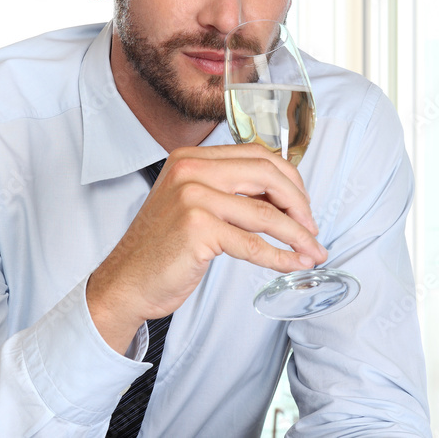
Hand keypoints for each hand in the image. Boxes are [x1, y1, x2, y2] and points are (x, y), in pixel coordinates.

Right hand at [86, 144, 327, 352]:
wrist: (125, 282)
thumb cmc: (162, 248)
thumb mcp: (192, 204)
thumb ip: (229, 191)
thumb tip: (284, 197)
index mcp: (192, 158)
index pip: (256, 155)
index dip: (289, 179)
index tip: (303, 204)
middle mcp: (191, 170)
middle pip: (266, 175)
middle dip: (299, 203)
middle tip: (313, 227)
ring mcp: (193, 198)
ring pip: (265, 212)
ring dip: (297, 234)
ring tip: (313, 250)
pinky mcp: (197, 229)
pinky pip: (252, 243)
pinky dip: (279, 256)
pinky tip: (293, 263)